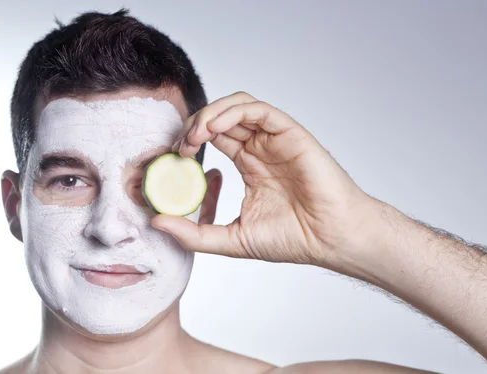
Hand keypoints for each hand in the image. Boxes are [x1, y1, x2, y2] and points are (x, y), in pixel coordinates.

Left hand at [151, 92, 379, 264]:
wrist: (331, 239)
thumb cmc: (293, 238)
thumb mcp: (231, 239)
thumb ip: (195, 233)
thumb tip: (156, 222)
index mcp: (250, 164)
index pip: (212, 139)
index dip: (189, 141)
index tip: (172, 158)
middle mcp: (261, 147)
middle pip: (220, 119)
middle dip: (193, 126)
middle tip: (178, 147)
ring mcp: (275, 139)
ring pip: (236, 107)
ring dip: (209, 115)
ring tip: (193, 136)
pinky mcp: (289, 133)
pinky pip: (257, 110)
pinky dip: (232, 112)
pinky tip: (214, 128)